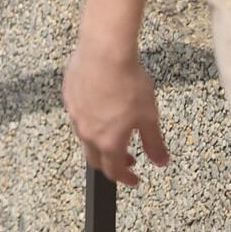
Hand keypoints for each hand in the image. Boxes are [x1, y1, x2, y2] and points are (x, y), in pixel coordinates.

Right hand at [62, 37, 170, 186]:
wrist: (105, 52)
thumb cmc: (128, 82)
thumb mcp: (149, 116)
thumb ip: (154, 143)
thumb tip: (161, 162)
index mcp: (108, 141)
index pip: (114, 171)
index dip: (126, 179)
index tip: (134, 179)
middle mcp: (88, 132)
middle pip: (95, 159)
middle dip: (112, 164)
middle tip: (127, 159)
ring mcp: (76, 114)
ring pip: (85, 136)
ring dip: (101, 140)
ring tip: (116, 129)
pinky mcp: (69, 96)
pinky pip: (79, 114)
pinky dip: (90, 118)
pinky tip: (103, 104)